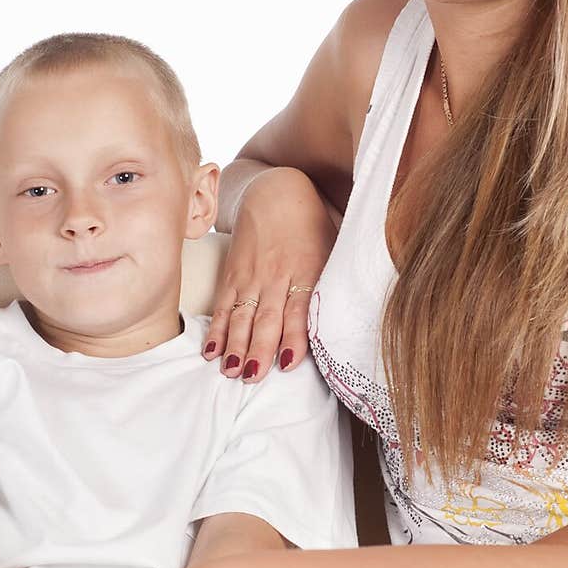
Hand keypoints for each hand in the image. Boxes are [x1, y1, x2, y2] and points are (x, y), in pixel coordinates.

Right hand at [204, 166, 338, 383]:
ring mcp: (251, 276)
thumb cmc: (312, 226)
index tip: (288, 362)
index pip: (298, 309)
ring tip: (231, 371)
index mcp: (306, 271)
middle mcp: (276, 276)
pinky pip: (223, 306)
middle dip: (258, 348)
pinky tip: (211, 351)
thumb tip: (356, 317)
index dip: (293, 337)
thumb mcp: (333, 250)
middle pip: (266, 318)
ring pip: (241, 315)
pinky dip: (217, 329)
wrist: (277, 191)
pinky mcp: (232, 274)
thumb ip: (338, 284)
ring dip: (235, 345)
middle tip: (253, 376)